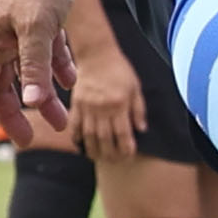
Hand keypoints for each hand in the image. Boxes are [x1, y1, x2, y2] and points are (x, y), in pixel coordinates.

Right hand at [0, 0, 82, 147]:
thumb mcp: (38, 28)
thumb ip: (34, 66)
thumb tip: (32, 103)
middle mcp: (2, 38)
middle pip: (5, 85)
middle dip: (17, 114)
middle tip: (30, 141)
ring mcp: (23, 29)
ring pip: (30, 72)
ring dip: (45, 95)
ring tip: (63, 120)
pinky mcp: (45, 19)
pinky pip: (48, 53)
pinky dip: (57, 68)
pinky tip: (71, 82)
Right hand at [69, 30, 147, 162]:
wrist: (97, 55)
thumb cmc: (120, 70)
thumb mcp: (136, 87)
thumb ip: (139, 109)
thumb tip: (142, 129)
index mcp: (119, 104)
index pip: (123, 132)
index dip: (126, 147)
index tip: (129, 156)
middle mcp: (102, 108)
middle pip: (105, 137)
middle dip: (110, 153)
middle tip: (115, 161)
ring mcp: (87, 106)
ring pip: (89, 134)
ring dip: (93, 149)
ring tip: (98, 157)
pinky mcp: (76, 104)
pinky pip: (75, 124)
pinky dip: (77, 137)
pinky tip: (80, 145)